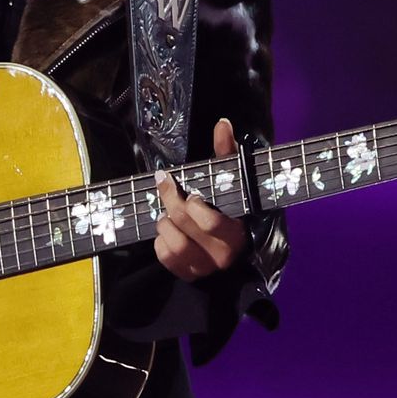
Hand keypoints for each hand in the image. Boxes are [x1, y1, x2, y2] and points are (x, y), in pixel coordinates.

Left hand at [152, 117, 248, 281]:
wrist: (228, 247)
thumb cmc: (227, 207)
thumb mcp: (229, 181)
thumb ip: (226, 153)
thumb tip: (223, 123)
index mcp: (236, 232)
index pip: (208, 221)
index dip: (192, 204)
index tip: (191, 191)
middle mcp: (222, 255)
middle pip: (183, 221)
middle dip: (170, 198)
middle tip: (166, 183)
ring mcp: (203, 268)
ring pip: (170, 239)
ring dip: (164, 221)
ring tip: (170, 213)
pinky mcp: (186, 274)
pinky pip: (163, 254)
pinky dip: (160, 239)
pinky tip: (169, 232)